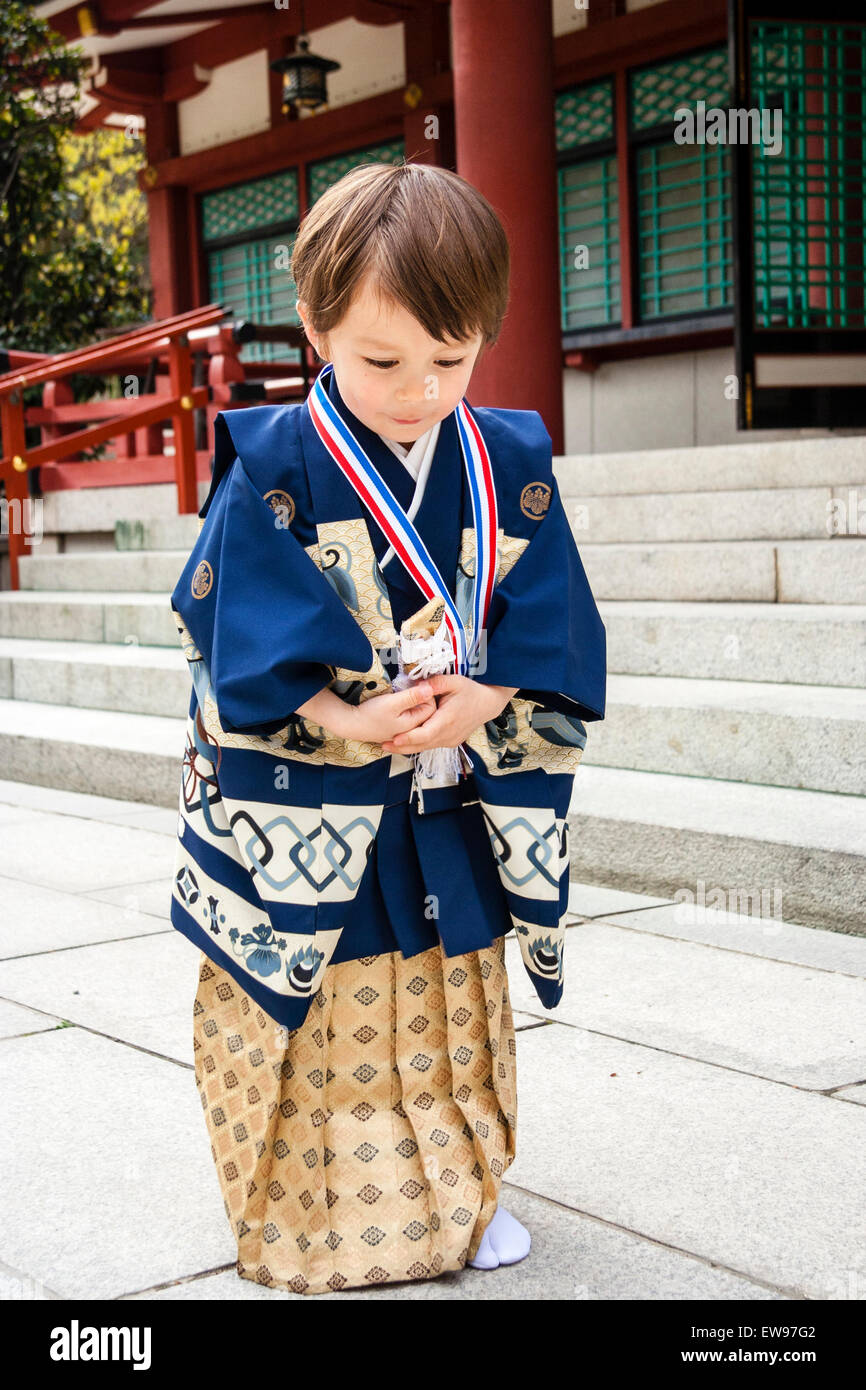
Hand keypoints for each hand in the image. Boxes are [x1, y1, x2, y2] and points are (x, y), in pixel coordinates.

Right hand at [345, 681, 437, 745]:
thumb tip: (430, 689)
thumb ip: (412, 696)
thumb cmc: (369, 715)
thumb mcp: (392, 702)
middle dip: (421, 697)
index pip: (431, 707)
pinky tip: (398, 701)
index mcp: (413, 725)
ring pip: (416, 713)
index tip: (417, 684)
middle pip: (425, 711)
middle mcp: (410, 730)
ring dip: (413, 701)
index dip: (427, 694)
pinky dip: (406, 707)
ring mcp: (402, 731)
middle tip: (412, 687)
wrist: (350, 724)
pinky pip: (407, 716)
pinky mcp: (395, 728)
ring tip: (404, 693)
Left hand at [380, 675, 517, 753]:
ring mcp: (450, 741)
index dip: (408, 738)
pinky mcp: (450, 742)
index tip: (393, 739)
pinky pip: (431, 745)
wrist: (488, 704)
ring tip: (388, 746)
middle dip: (401, 747)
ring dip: (407, 748)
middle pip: (421, 745)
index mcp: (447, 720)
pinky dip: (418, 745)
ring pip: (425, 747)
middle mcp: (448, 735)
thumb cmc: (470, 691)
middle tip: (382, 745)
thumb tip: (417, 685)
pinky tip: (404, 742)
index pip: (424, 734)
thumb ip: (435, 683)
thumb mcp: (454, 681)